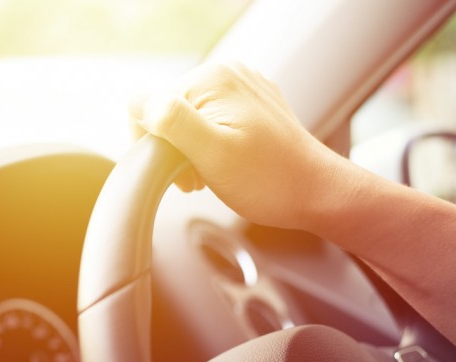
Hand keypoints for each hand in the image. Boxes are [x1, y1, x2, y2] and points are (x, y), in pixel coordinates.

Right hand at [129, 62, 344, 230]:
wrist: (317, 193)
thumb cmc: (269, 181)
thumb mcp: (211, 153)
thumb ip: (171, 121)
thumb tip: (138, 101)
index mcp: (211, 79)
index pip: (147, 105)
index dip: (152, 144)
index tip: (177, 171)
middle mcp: (226, 74)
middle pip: (167, 112)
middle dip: (172, 150)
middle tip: (197, 179)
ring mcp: (242, 88)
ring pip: (188, 119)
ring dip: (189, 151)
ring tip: (211, 174)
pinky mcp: (252, 106)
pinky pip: (211, 121)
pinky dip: (209, 146)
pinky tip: (225, 165)